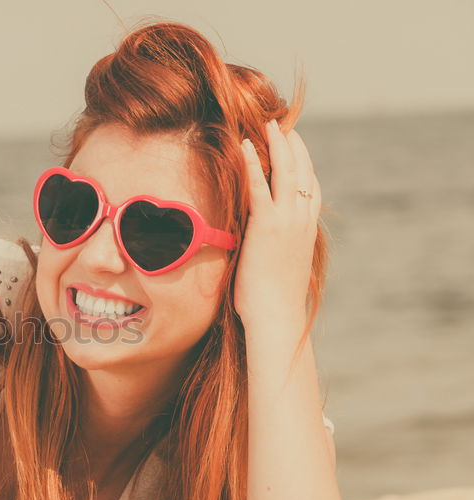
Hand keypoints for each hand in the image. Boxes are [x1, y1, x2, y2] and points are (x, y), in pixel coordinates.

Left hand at [233, 119, 322, 329]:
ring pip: (286, 172)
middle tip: (282, 124)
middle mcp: (302, 220)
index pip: (311, 186)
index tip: (295, 144)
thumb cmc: (274, 302)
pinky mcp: (266, 226)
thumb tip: (267, 248)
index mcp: (307, 229)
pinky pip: (259, 187)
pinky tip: (246, 146)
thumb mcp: (281, 268)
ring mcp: (287, 221)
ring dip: (277, 144)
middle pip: (303, 171)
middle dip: (293, 145)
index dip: (304, 162)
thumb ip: (278, 250)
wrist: (277, 317)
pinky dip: (252, 164)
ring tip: (268, 124)